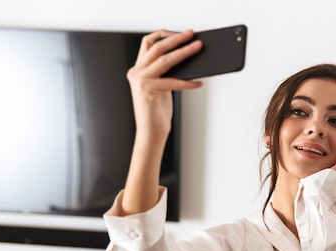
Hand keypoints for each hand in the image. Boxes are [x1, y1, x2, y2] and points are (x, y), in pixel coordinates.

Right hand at [127, 29, 203, 144]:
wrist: (150, 133)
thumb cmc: (157, 112)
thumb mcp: (161, 87)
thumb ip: (166, 72)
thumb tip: (187, 57)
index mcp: (137, 69)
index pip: (147, 43)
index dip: (164, 34)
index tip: (180, 33)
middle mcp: (136, 72)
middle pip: (157, 47)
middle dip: (176, 38)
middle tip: (192, 34)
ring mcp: (140, 81)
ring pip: (165, 60)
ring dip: (184, 52)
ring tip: (197, 48)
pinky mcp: (148, 91)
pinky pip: (172, 82)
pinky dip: (187, 83)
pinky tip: (199, 83)